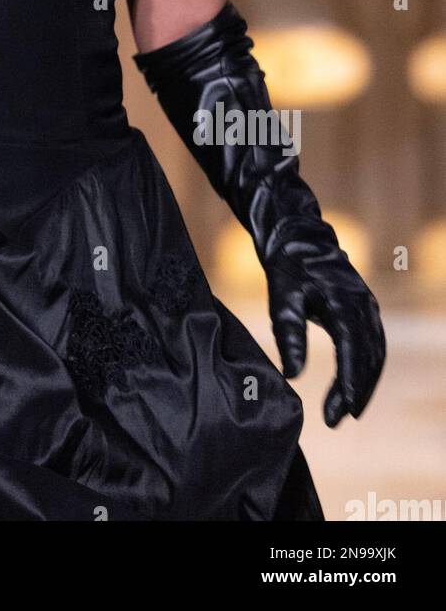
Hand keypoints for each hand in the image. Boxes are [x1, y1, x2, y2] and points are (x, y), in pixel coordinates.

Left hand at [262, 214, 385, 427]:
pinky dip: (363, 369)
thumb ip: (288, 334)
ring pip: (374, 354)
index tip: (345, 411)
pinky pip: (371, 345)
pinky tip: (350, 387)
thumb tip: (293, 375)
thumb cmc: (286, 264)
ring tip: (343, 411)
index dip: (351, 382)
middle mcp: (364, 305)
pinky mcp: (363, 310)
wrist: (297, 235)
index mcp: (345, 300)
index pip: (354, 348)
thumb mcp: (281, 296)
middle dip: (355, 390)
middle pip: (368, 356)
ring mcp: (368, 306)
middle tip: (335, 419)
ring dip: (362, 384)